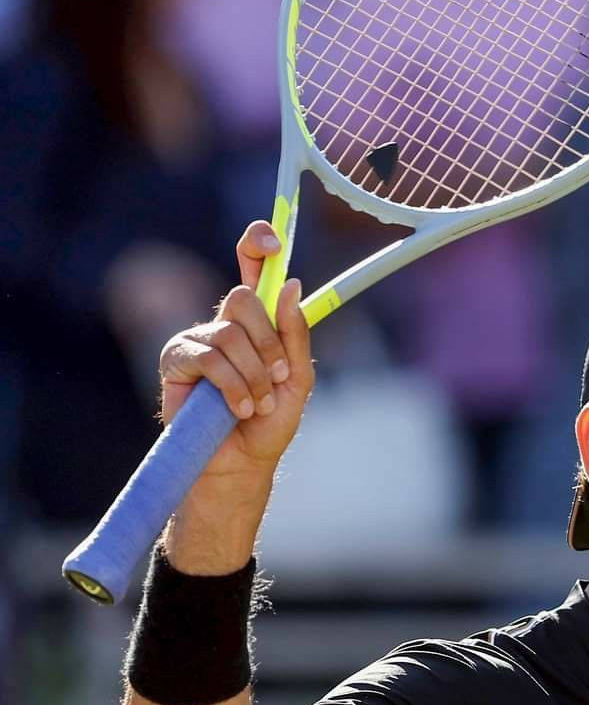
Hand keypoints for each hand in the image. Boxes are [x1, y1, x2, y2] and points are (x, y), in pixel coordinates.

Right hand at [159, 221, 313, 484]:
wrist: (242, 463)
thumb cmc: (269, 423)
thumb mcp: (296, 377)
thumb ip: (294, 333)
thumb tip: (289, 284)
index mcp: (257, 322)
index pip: (253, 268)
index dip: (257, 245)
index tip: (273, 242)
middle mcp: (225, 324)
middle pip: (244, 298)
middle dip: (269, 343)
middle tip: (278, 375)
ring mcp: (198, 339)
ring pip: (230, 333)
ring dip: (254, 374)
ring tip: (257, 404)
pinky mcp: (176, 360)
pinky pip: (209, 357)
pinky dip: (232, 385)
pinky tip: (238, 408)